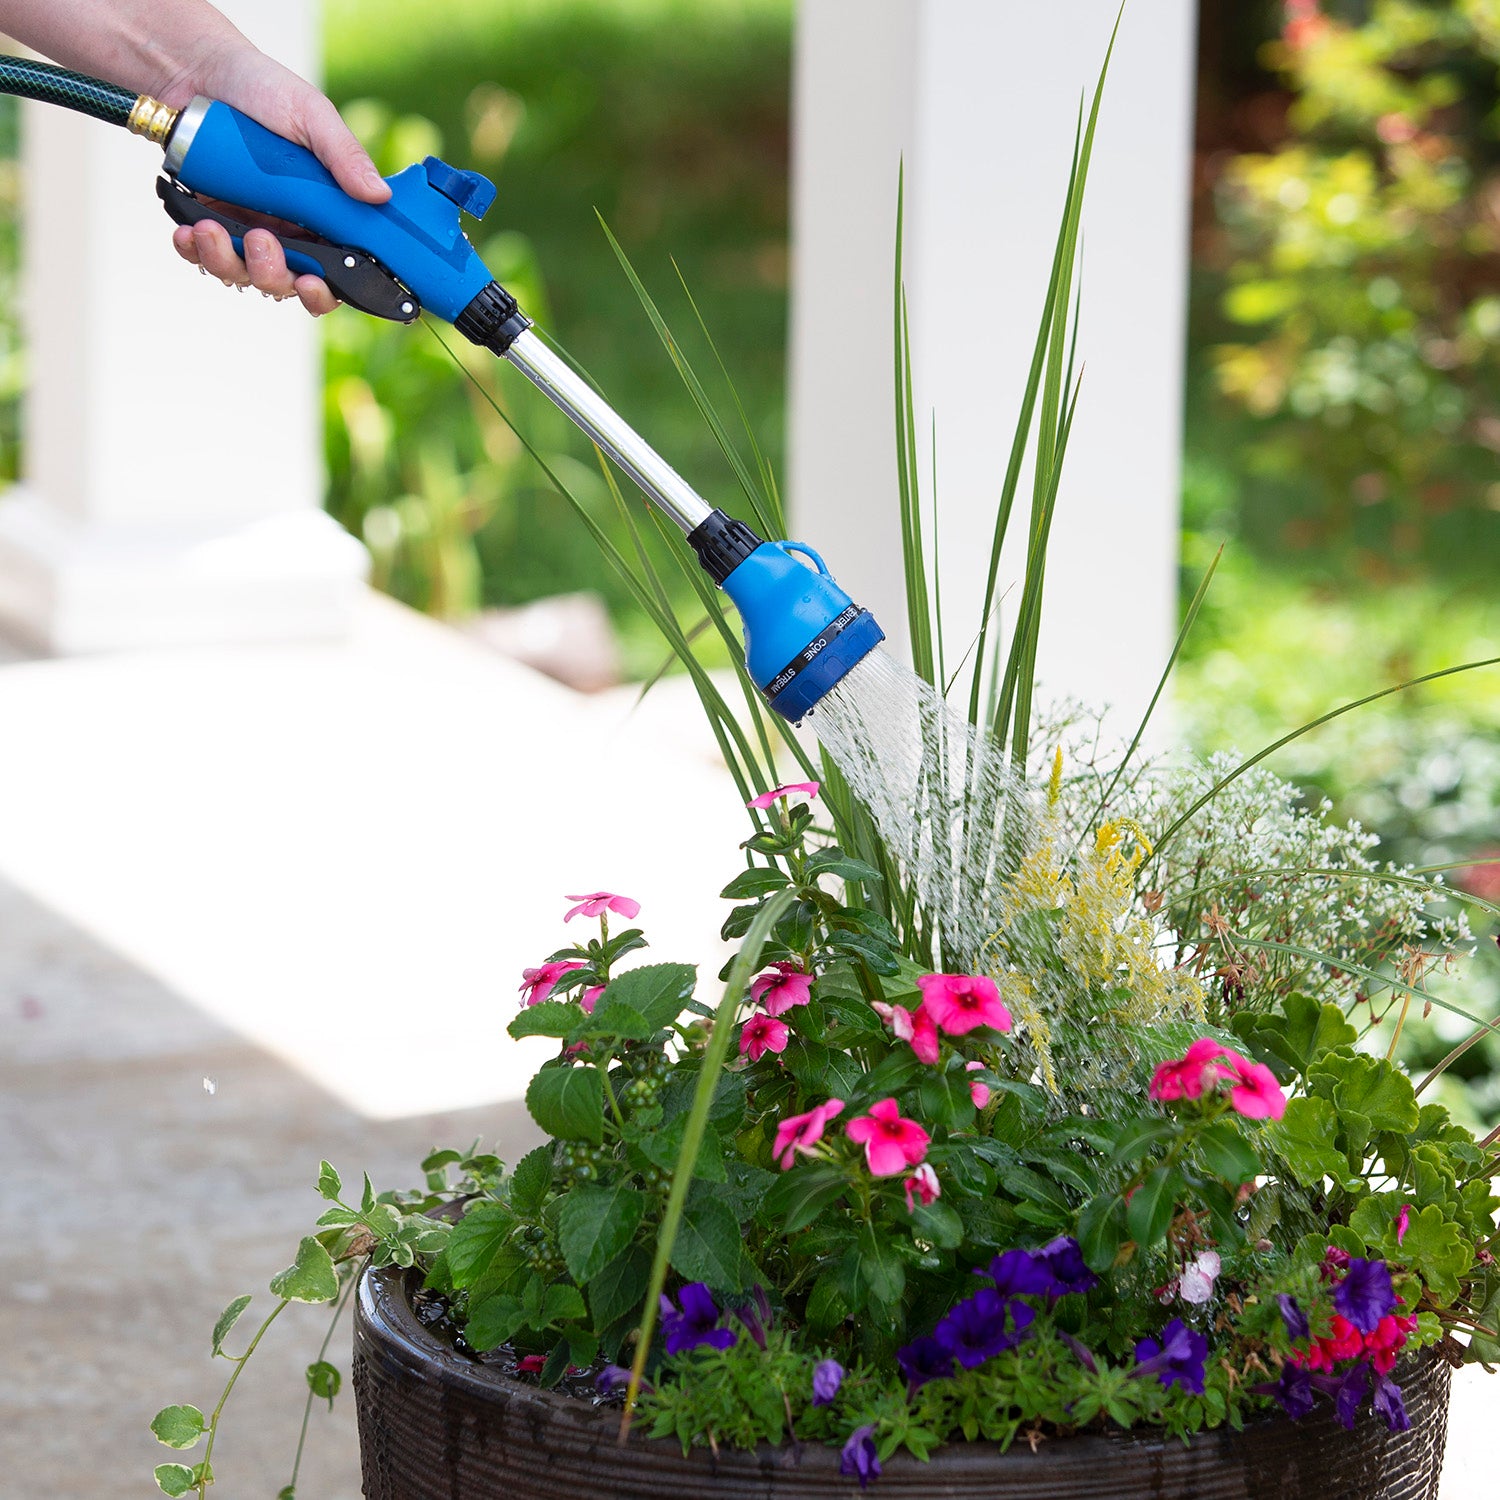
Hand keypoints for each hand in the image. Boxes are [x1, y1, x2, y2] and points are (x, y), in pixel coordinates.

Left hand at [165, 44, 389, 314]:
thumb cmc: (263, 88)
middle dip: (272, 275)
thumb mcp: (312, 115)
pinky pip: (204, 256)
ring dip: (228, 263)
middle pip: (289, 283)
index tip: (313, 283)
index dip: (327, 291)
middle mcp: (291, 232)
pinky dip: (195, 251)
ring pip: (245, 276)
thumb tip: (380, 196)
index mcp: (326, 216)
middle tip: (259, 240)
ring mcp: (249, 231)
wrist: (197, 69)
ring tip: (210, 229)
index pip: (338, 274)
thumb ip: (345, 155)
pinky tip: (189, 231)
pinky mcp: (210, 223)